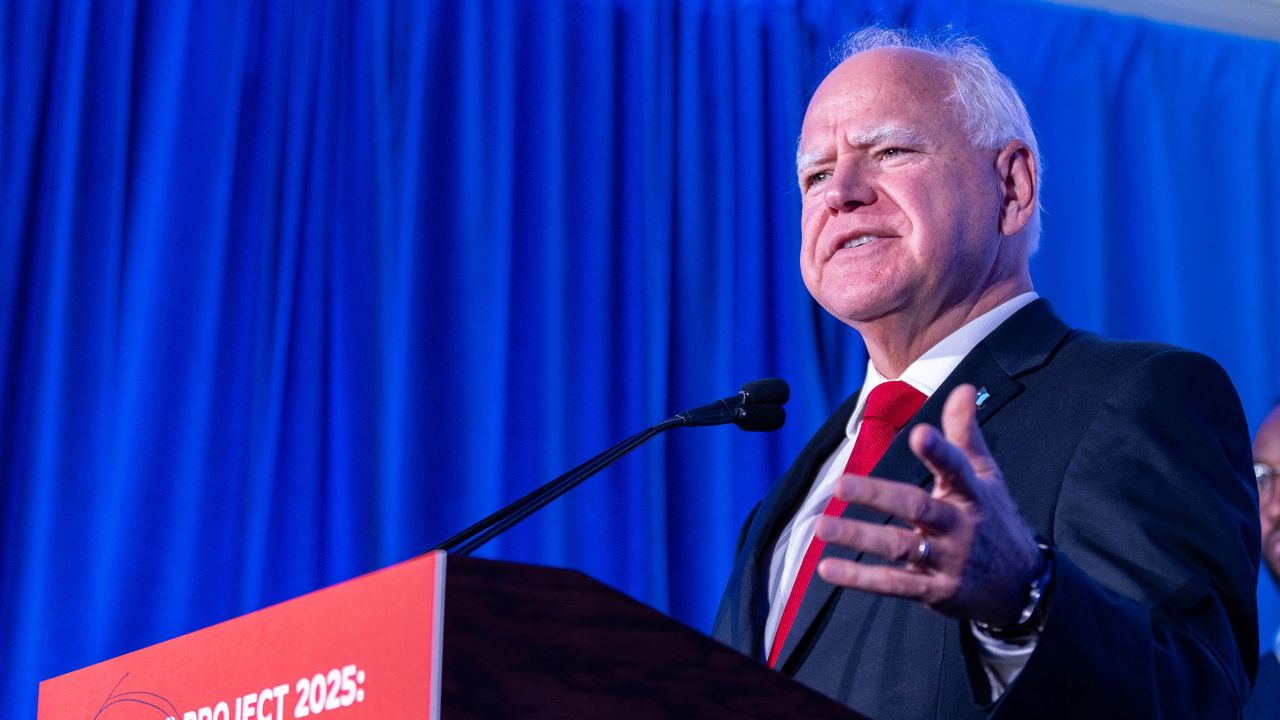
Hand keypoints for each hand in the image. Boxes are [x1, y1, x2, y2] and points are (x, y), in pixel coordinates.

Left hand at [814, 384, 1043, 624]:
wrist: (1021, 587)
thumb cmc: (993, 518)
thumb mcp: (986, 476)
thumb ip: (965, 434)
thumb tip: (962, 387)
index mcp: (972, 494)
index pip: (957, 468)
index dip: (940, 451)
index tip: (920, 433)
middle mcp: (959, 526)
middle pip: (917, 508)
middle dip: (878, 497)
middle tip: (840, 486)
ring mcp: (947, 561)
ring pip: (899, 547)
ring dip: (859, 538)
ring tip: (822, 527)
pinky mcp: (935, 591)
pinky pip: (894, 584)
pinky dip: (860, 578)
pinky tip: (827, 568)